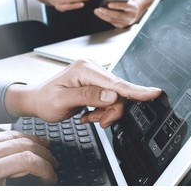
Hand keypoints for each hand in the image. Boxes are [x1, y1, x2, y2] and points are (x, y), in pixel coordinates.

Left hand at [7, 59, 161, 127]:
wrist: (37, 100)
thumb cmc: (45, 100)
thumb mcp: (63, 101)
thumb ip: (88, 97)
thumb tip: (111, 95)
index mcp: (84, 69)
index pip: (115, 82)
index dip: (136, 90)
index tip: (154, 93)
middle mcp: (91, 68)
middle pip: (118, 92)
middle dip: (111, 110)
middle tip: (99, 121)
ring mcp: (94, 75)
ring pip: (115, 98)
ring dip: (105, 112)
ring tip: (88, 117)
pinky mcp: (95, 83)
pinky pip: (108, 99)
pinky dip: (101, 110)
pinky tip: (88, 113)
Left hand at [94, 0, 141, 27]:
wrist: (134, 12)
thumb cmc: (128, 4)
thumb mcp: (126, 0)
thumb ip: (119, 0)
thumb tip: (107, 1)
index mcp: (133, 8)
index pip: (125, 6)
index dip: (117, 5)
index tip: (109, 4)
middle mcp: (130, 17)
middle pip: (117, 15)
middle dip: (107, 12)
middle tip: (99, 9)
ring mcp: (126, 22)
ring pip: (113, 20)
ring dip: (103, 16)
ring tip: (97, 11)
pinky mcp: (121, 26)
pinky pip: (112, 22)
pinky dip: (105, 18)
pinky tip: (100, 15)